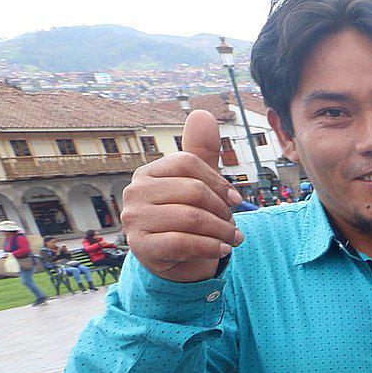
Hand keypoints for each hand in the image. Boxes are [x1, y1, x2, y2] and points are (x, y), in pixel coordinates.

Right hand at [120, 110, 244, 282]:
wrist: (175, 259)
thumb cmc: (187, 215)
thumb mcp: (197, 182)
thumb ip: (201, 151)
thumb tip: (202, 112)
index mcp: (149, 173)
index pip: (188, 163)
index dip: (219, 181)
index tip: (236, 200)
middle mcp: (135, 192)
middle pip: (193, 191)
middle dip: (222, 210)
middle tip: (235, 224)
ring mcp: (135, 220)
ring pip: (191, 218)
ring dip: (222, 230)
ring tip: (234, 238)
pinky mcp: (141, 246)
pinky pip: (183, 243)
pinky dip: (211, 246)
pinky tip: (223, 249)